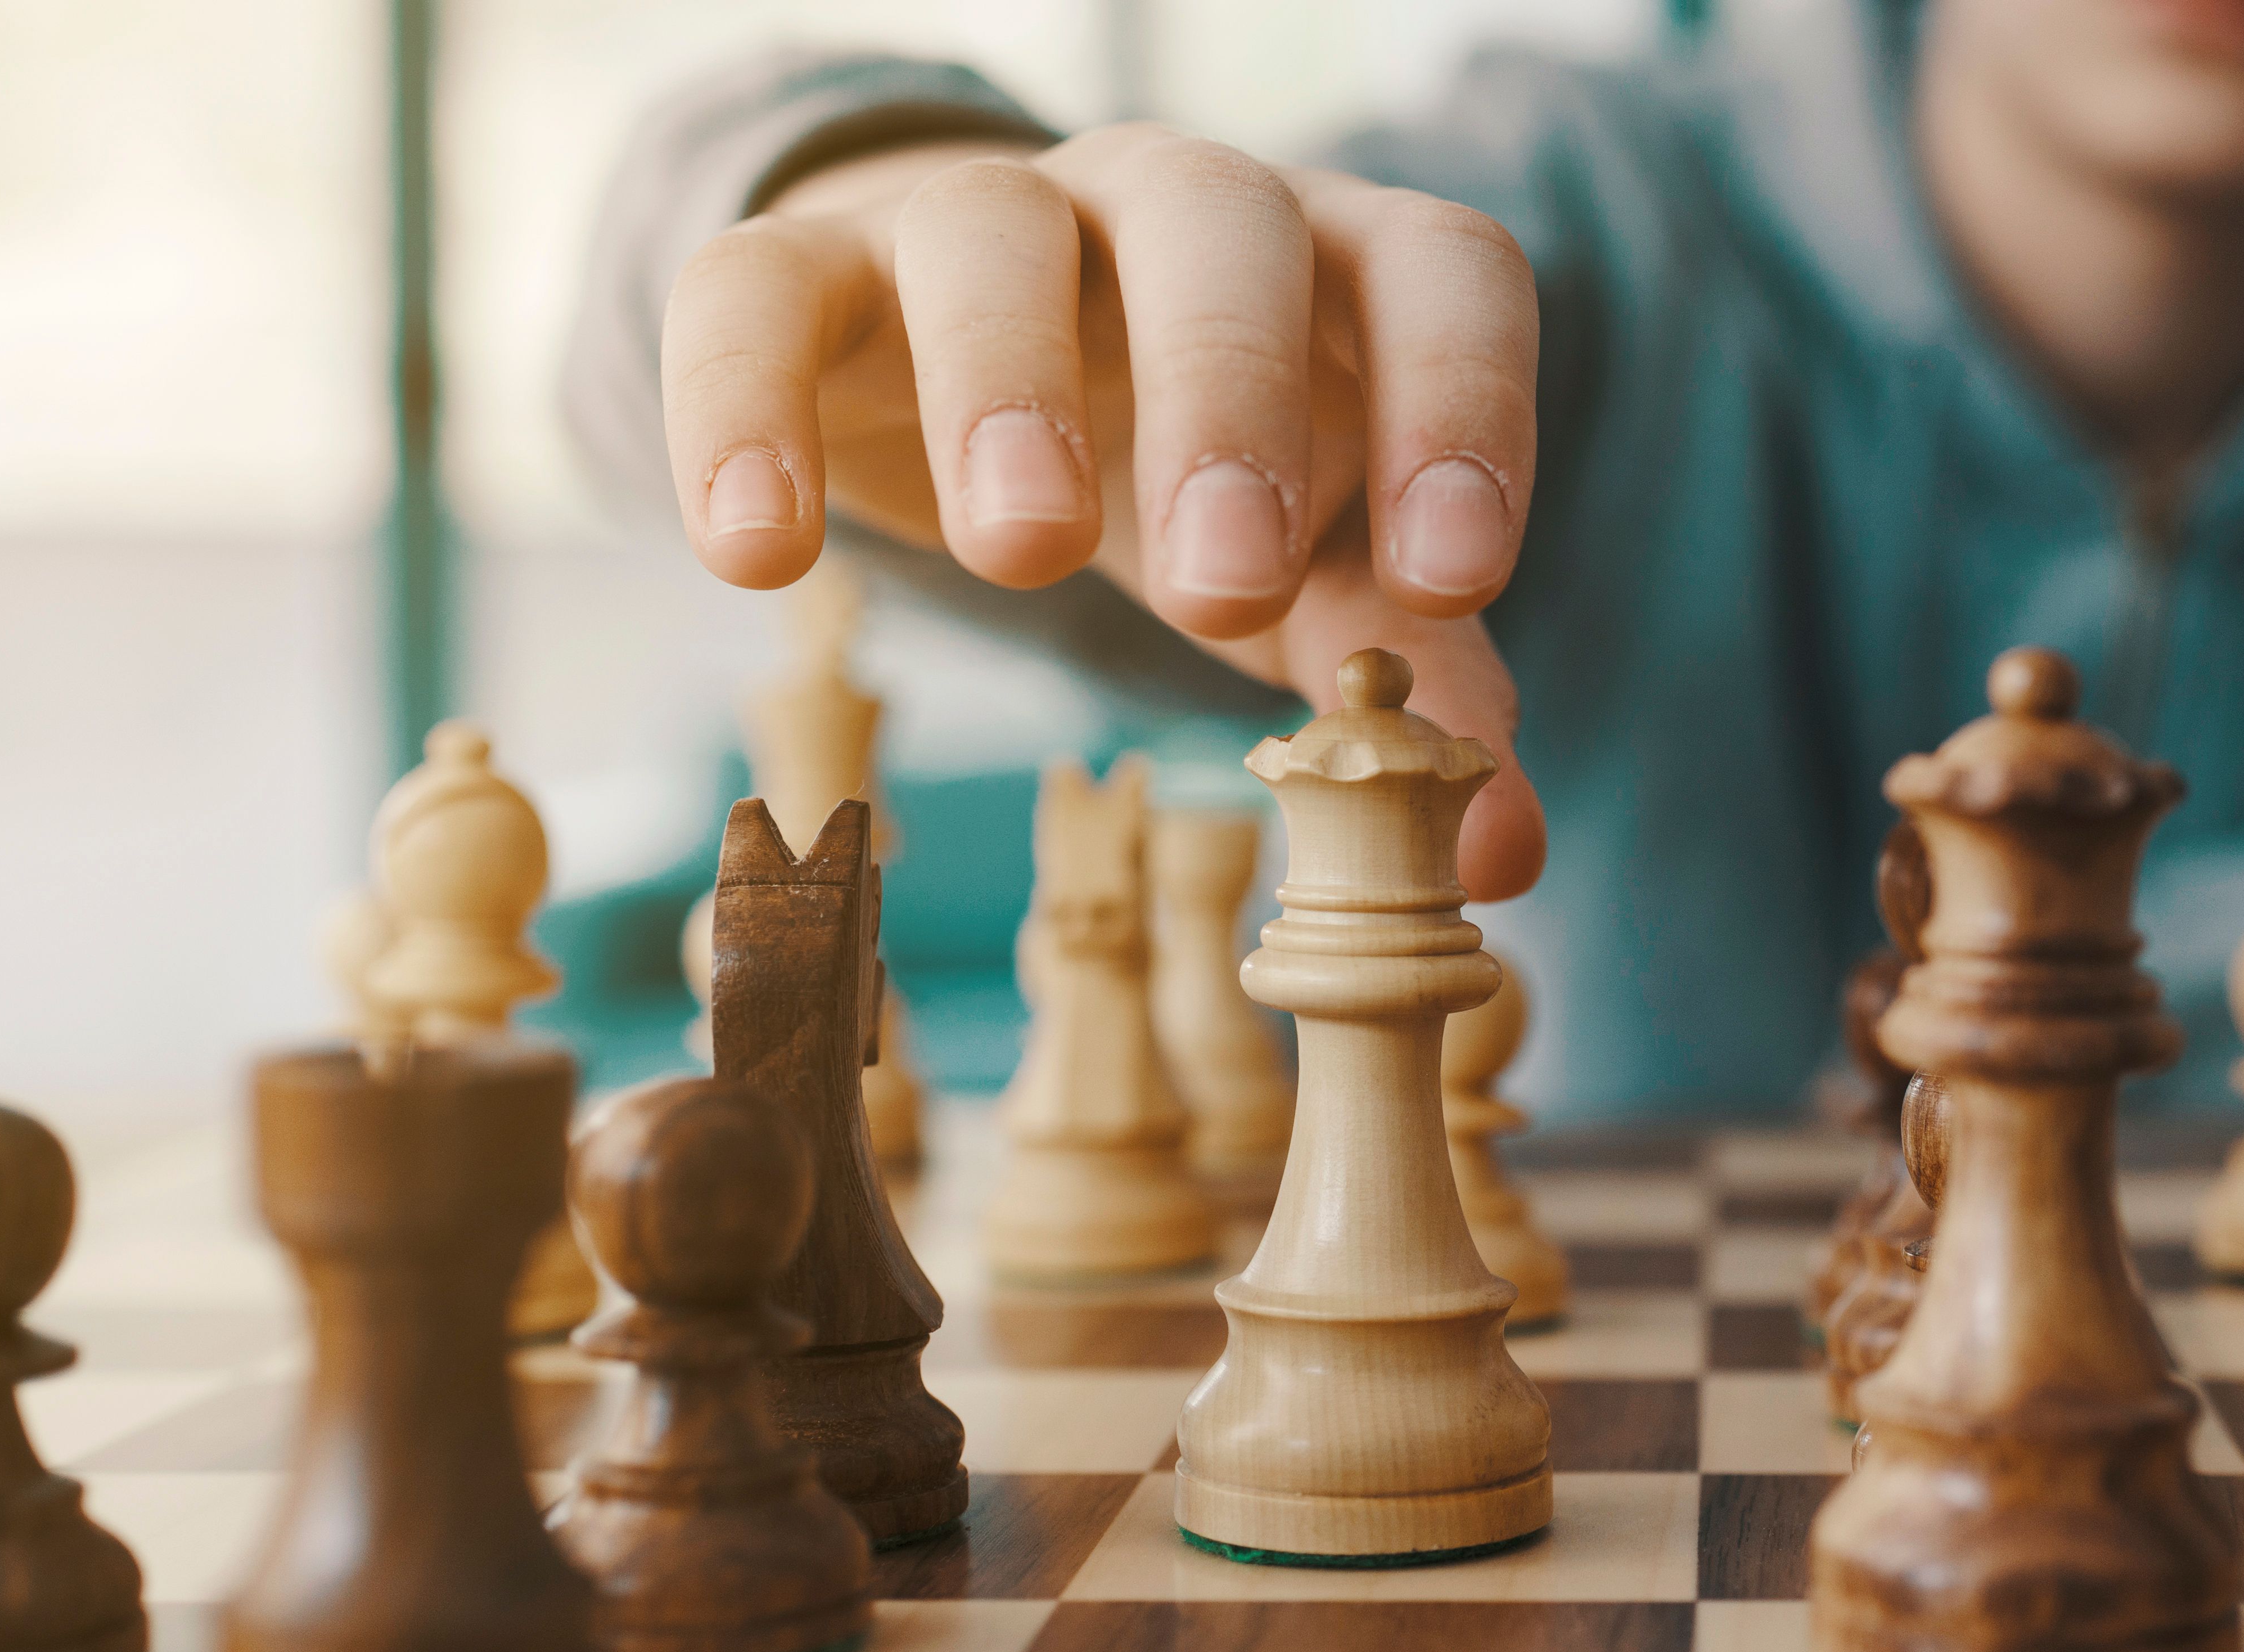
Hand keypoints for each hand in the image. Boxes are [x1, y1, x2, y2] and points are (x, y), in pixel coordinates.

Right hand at [657, 126, 1546, 897]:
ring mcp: (983, 215)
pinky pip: (755, 292)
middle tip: (1225, 582)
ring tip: (1024, 556)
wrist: (970, 380)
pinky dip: (743, 409)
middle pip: (1217, 223)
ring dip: (1007, 385)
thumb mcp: (1309, 576)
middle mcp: (1170, 202)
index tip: (1457, 581)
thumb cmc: (1190, 476)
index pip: (1438, 268)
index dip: (1465, 403)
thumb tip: (1500, 858)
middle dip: (1228, 396)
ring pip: (991, 231)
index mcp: (1333, 265)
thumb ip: (1405, 682)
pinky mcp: (805, 267)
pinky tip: (756, 557)